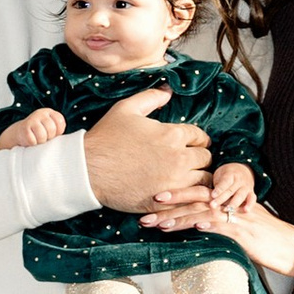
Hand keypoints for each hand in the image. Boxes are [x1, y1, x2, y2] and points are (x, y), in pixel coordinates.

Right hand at [0, 107, 65, 149]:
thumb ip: (58, 130)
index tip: (53, 134)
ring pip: (42, 136)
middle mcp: (41, 113)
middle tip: (44, 138)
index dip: (58, 132)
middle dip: (49, 137)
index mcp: (50, 112)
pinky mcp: (24, 128)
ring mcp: (32, 119)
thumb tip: (71, 139)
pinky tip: (31, 140)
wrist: (20, 133)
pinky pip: (33, 140)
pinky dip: (33, 144)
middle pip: (51, 129)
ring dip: (41, 141)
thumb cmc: (39, 133)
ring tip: (38, 139)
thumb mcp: (50, 128)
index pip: (60, 122)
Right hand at [84, 87, 209, 212]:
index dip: (197, 140)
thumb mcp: (126, 109)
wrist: (87, 171)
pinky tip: (183, 194)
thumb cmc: (105, 138)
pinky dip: (191, 198)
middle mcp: (178, 159)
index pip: (201, 137)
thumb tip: (168, 90)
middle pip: (206, 159)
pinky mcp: (165, 203)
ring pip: (204, 182)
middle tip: (191, 161)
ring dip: (198, 179)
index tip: (192, 144)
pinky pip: (191, 201)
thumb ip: (151, 97)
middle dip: (200, 159)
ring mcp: (173, 183)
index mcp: (172, 135)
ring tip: (189, 179)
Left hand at [150, 177, 293, 287]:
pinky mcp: (243, 232)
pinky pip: (223, 225)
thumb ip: (218, 223)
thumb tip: (196, 226)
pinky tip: (193, 226)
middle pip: (195, 196)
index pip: (197, 192)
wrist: (291, 247)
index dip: (175, 194)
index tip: (152, 197)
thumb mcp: (238, 229)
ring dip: (178, 217)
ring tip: (157, 223)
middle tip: (146, 205)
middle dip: (170, 201)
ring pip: (202, 212)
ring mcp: (236, 217)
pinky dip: (207, 224)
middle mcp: (230, 204)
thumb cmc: (265, 240)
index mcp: (227, 201)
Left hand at [205, 161, 256, 220]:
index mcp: (230, 174)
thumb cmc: (226, 176)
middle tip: (213, 206)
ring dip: (233, 204)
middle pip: (230, 190)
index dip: (218, 189)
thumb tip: (204, 197)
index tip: (212, 195)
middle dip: (221, 199)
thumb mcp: (219, 176)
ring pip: (240, 196)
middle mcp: (239, 180)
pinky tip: (246, 211)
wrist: (242, 170)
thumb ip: (215, 185)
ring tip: (226, 210)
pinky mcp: (251, 193)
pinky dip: (250, 204)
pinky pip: (252, 199)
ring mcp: (246, 187)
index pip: (224, 182)